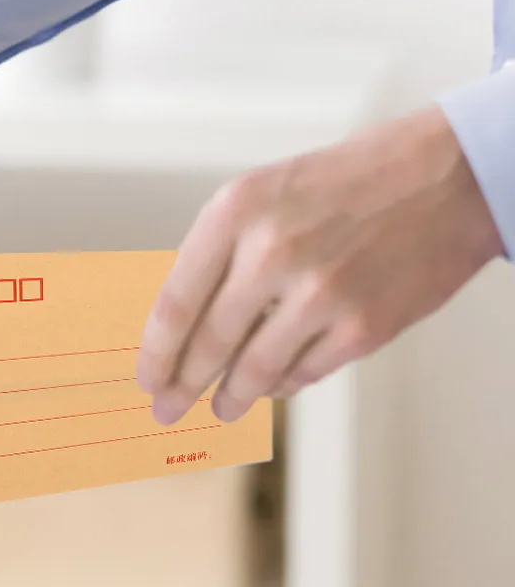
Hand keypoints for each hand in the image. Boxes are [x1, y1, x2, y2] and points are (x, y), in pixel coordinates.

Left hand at [136, 105, 501, 424]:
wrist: (441, 177)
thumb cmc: (342, 185)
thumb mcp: (263, 194)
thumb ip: (221, 253)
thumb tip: (181, 326)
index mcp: (235, 212)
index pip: (175, 303)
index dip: (155, 352)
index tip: (146, 379)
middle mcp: (272, 252)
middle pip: (208, 343)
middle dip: (182, 386)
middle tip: (166, 409)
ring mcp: (321, 293)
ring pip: (254, 369)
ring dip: (231, 397)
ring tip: (220, 409)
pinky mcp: (364, 326)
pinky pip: (304, 372)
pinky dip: (283, 384)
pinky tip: (272, 386)